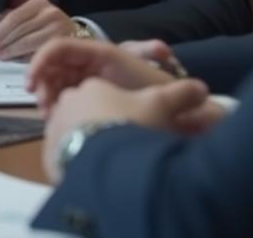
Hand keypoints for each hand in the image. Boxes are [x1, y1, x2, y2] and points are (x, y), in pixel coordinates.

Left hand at [0, 0, 77, 59]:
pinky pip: (38, 53)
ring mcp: (59, 29)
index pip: (14, 18)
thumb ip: (13, 18)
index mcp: (39, 3)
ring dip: (10, 52)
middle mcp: (51, 13)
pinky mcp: (63, 45)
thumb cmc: (48, 26)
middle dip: (2, 44)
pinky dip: (23, 58)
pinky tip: (15, 60)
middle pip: (20, 31)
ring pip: (28, 43)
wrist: (75, 35)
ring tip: (0, 57)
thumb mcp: (31, 16)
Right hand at [26, 38, 172, 110]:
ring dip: (45, 97)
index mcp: (95, 52)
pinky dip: (53, 107)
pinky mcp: (82, 98)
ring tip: (49, 116)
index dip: (40, 62)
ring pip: (52, 84)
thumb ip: (149, 50)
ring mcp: (82, 80)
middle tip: (44, 108)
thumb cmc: (154, 86)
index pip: (57, 48)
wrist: (163, 110)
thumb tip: (161, 48)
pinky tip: (55, 120)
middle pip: (50, 67)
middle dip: (41, 84)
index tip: (31, 85)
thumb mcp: (149, 69)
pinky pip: (60, 99)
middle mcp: (85, 63)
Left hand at [41, 77, 208, 181]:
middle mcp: (69, 100)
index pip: (103, 92)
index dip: (120, 107)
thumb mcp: (161, 106)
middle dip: (103, 122)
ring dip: (89, 139)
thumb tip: (204, 89)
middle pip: (88, 110)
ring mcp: (56, 124)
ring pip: (74, 130)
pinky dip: (77, 157)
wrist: (105, 161)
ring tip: (109, 156)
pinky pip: (64, 151)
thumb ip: (182, 94)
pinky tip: (94, 167)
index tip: (133, 122)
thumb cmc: (131, 127)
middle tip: (122, 140)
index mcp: (92, 85)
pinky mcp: (49, 150)